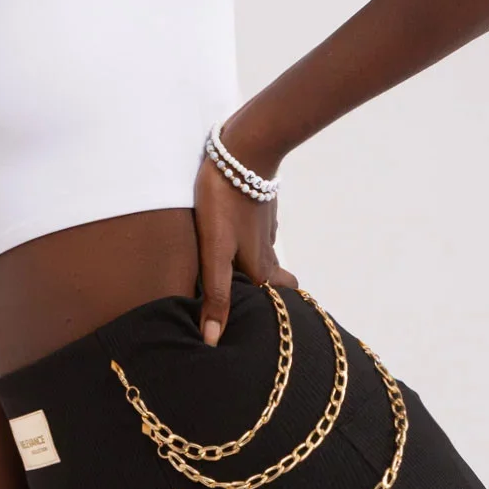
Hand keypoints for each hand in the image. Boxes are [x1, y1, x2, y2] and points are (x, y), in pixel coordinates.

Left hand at [194, 121, 298, 344]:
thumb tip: (212, 340)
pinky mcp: (258, 210)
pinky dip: (249, 246)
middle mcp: (268, 253)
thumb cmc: (225, 201)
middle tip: (251, 311)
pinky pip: (257, 237)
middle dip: (269, 299)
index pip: (273, 306)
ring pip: (267, 260)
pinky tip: (232, 243)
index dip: (265, 321)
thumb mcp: (214, 252)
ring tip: (234, 282)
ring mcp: (265, 230)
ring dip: (256, 272)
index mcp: (261, 270)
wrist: (244, 149)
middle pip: (276, 285)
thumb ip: (216, 294)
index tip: (254, 336)